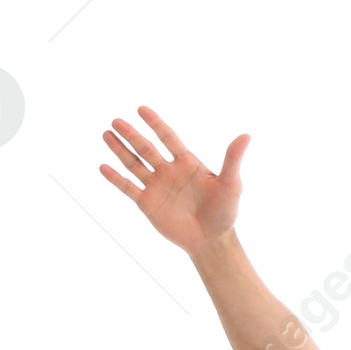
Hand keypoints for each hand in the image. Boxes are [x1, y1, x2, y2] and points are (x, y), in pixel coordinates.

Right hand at [98, 106, 249, 256]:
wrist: (212, 240)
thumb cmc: (225, 211)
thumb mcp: (230, 183)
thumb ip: (232, 159)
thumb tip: (247, 135)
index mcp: (187, 162)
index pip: (168, 138)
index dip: (155, 124)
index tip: (142, 109)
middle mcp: (169, 171)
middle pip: (146, 148)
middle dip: (132, 135)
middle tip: (117, 121)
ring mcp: (156, 186)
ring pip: (134, 164)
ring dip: (120, 150)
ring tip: (106, 134)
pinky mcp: (147, 203)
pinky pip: (128, 188)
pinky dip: (116, 179)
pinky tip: (103, 167)